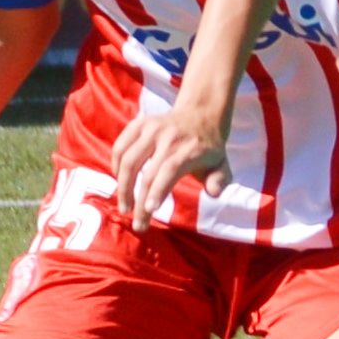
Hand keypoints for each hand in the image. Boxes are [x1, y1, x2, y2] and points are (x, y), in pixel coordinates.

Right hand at [111, 94, 231, 226]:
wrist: (200, 115)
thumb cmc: (208, 149)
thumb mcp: (222, 165)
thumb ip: (220, 180)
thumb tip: (214, 192)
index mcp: (190, 148)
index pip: (170, 170)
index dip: (157, 190)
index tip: (149, 210)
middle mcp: (169, 136)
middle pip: (147, 171)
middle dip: (139, 201)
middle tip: (138, 224)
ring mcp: (151, 128)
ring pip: (128, 159)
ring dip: (123, 186)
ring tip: (126, 207)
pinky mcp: (139, 124)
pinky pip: (120, 146)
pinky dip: (116, 165)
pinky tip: (120, 182)